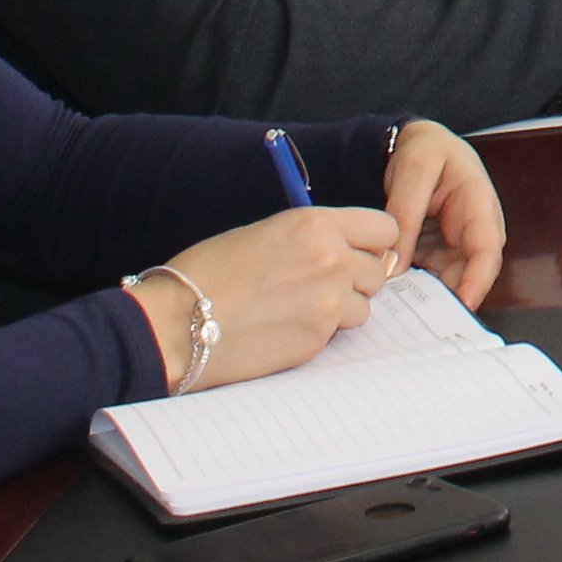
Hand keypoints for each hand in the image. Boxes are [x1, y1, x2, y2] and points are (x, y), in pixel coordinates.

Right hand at [131, 205, 406, 389]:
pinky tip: (286, 328)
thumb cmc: (209, 273)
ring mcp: (329, 300)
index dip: (371, 243)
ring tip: (298, 309)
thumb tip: (345, 247)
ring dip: (342, 308)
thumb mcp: (266, 233)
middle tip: (322, 286)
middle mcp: (332, 257)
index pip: (384, 228)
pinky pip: (339, 333)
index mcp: (317, 224)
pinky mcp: (318, 337)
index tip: (357, 252)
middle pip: (377, 269)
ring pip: (364, 304)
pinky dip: (321, 333)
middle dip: (356, 278)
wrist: (177, 322)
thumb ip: (313, 237)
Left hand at [379, 121, 506, 308]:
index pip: (487, 250)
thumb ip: (405, 216)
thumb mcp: (414, 172)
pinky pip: (431, 274)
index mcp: (479, 204)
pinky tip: (395, 297)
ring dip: (428, 296)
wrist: (415, 142)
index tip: (460, 307)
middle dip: (447, 299)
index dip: (476, 281)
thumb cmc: (424, 150)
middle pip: (469, 273)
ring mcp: (457, 242)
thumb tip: (394, 266)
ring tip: (401, 312)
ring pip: (448, 279)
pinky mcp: (439, 249)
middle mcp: (474, 229)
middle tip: (417, 322)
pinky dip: (415, 286)